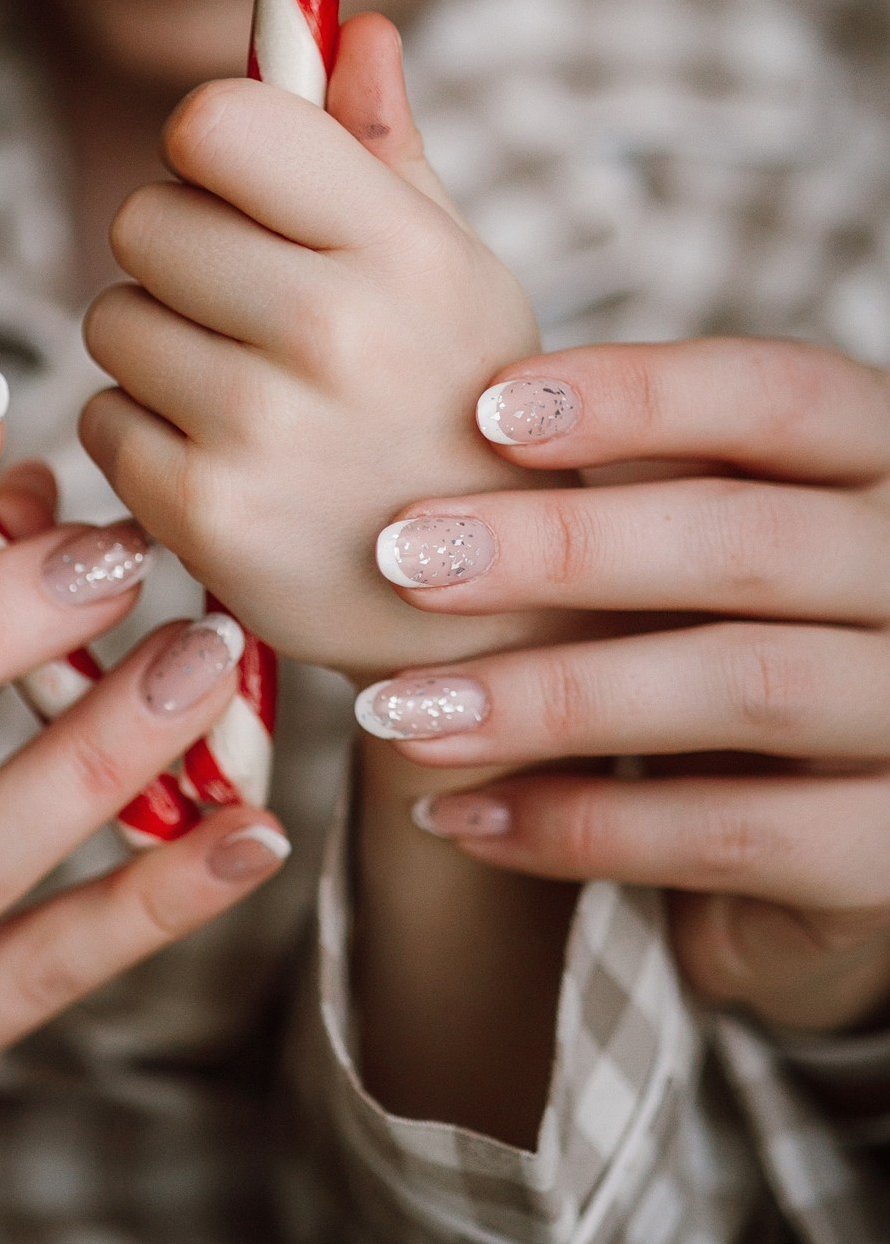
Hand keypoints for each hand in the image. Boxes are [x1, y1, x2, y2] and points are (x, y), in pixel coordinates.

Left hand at [80, 17, 541, 679]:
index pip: (220, 123)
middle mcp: (334, 330)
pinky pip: (101, 418)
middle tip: (243, 311)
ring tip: (246, 393)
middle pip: (144, 220)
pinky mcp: (203, 516)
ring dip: (155, 346)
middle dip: (176, 256)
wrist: (489, 618)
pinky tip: (225, 461)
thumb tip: (355, 26)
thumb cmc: (461, 411)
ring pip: (109, 319)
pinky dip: (143, 435)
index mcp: (402, 247)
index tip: (235, 192)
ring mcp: (262, 429)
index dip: (205, 151)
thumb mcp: (456, 276)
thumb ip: (386, 151)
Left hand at [358, 339, 889, 1033]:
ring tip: (401, 708)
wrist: (818, 848)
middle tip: (404, 556)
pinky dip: (579, 825)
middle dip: (563, 548)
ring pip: (740, 685)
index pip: (784, 395)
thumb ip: (629, 474)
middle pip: (750, 542)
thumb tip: (449, 403)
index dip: (641, 395)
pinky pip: (731, 836)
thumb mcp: (701, 537)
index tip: (485, 409)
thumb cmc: (726, 641)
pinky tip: (461, 816)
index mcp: (887, 463)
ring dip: (548, 695)